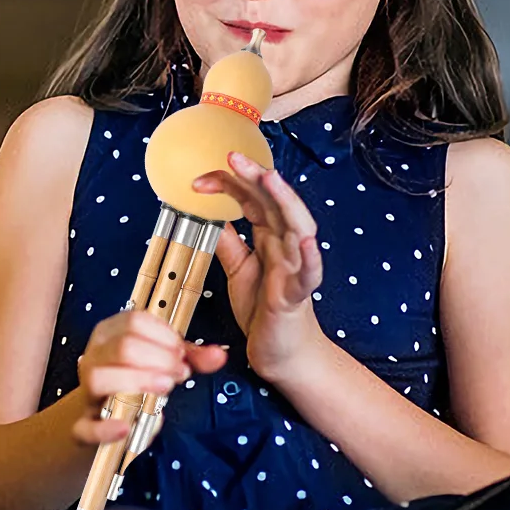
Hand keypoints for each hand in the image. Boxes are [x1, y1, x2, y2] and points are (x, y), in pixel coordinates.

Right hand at [71, 310, 226, 444]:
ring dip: (137, 382)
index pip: (134, 321)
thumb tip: (219, 356)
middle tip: (179, 374)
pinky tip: (126, 428)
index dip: (164, 337)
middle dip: (157, 358)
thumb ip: (190, 357)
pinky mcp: (84, 424)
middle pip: (122, 347)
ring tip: (164, 389)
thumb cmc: (134, 379)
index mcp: (111, 334)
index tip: (181, 353)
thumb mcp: (161, 361)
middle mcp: (94, 357)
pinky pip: (85, 427)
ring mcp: (86, 390)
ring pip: (100, 378)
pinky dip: (105, 428)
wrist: (103, 415)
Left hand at [193, 152, 326, 385]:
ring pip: (298, 228)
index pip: (252, 200)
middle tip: (233, 157)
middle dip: (256, 178)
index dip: (229, 184)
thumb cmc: (263, 308)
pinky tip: (304, 242)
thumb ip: (228, 242)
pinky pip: (309, 274)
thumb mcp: (237, 269)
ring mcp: (295, 269)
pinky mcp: (297, 296)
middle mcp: (286, 247)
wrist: (280, 352)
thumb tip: (210, 213)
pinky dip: (310, 257)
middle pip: (275, 204)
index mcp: (270, 238)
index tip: (199, 180)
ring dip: (286, 202)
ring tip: (271, 181)